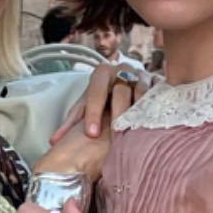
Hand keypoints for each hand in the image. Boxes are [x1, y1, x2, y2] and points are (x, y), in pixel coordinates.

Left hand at [40, 61, 151, 185]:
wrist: (128, 86)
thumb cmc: (103, 101)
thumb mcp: (86, 109)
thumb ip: (71, 123)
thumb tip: (54, 142)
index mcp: (101, 73)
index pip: (96, 90)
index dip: (93, 112)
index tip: (91, 134)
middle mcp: (122, 70)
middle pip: (120, 90)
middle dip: (116, 114)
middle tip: (113, 136)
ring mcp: (142, 75)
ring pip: (141, 92)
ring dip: (136, 113)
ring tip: (132, 132)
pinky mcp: (158, 83)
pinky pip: (158, 94)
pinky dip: (154, 108)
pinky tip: (150, 125)